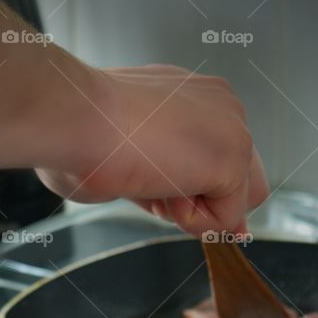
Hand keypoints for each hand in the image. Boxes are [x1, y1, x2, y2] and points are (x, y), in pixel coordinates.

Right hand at [37, 64, 268, 235]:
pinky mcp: (233, 157)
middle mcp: (217, 103)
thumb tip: (209, 221)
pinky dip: (187, 219)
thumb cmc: (78, 137)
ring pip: (234, 200)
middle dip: (205, 200)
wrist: (74, 117)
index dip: (196, 187)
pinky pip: (223, 219)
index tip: (164, 194)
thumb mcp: (132, 161)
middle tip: (157, 192)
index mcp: (188, 96)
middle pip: (244, 176)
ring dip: (191, 207)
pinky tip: (155, 183)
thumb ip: (171, 185)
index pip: (215, 154)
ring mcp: (232, 126)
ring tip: (147, 179)